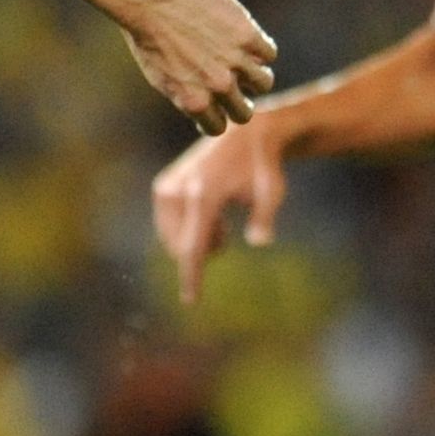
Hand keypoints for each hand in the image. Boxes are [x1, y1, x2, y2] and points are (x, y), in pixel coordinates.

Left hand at [115, 0, 278, 134]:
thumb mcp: (160, 77)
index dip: (217, 117)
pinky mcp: (248, 35)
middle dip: (240, 102)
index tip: (215, 107)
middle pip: (244, 112)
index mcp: (194, 102)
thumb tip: (205, 102)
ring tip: (244, 62)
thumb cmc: (147, 36)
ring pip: (264, 83)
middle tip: (235, 87)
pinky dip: (260, 48)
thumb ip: (186, 94)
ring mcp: (235, 60)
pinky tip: (246, 40)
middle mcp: (218, 86)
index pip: (218, 126)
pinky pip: (268, 53)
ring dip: (255, 75)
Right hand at [151, 120, 291, 306]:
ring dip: (195, 240)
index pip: (192, 247)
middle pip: (183, 247)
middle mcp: (178, 192)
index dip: (191, 277)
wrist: (246, 134)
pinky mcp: (163, 187)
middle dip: (203, 251)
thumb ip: (264, 218)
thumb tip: (261, 242)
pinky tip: (207, 214)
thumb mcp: (272, 192)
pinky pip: (168, 227)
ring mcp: (167, 189)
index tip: (190, 301)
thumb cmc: (263, 167)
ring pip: (173, 240)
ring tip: (219, 221)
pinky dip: (186, 229)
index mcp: (203, 196)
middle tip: (226, 234)